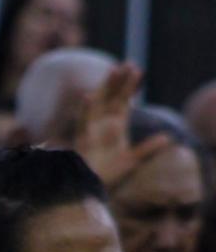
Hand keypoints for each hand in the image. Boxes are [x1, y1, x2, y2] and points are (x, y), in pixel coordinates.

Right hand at [74, 62, 170, 188]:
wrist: (91, 188)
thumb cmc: (108, 173)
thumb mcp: (132, 160)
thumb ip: (148, 148)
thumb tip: (168, 138)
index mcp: (116, 125)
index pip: (124, 100)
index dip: (131, 86)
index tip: (138, 71)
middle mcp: (104, 123)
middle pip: (113, 97)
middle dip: (120, 81)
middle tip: (130, 63)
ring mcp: (92, 129)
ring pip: (99, 102)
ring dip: (105, 87)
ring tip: (113, 70)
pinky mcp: (82, 139)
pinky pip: (83, 121)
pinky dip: (85, 109)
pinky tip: (88, 96)